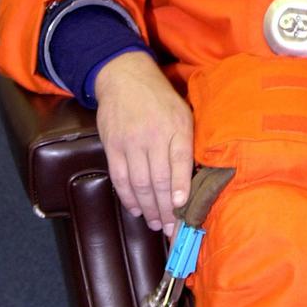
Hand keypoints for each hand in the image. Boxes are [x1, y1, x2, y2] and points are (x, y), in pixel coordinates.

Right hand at [94, 51, 193, 234]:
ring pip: (139, 183)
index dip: (181, 185)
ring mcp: (130, 141)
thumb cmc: (161, 100)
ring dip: (149, 208)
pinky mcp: (112, 146)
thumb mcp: (183, 113)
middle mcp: (153, 135)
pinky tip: (137, 210)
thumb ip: (187, 143)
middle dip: (166, 208)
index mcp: (176, 126)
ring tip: (156, 223)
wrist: (125, 77)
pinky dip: (128, 197)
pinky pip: (120, 177)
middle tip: (172, 228)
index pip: (179, 160)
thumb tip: (193, 179)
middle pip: (159, 178)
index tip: (182, 206)